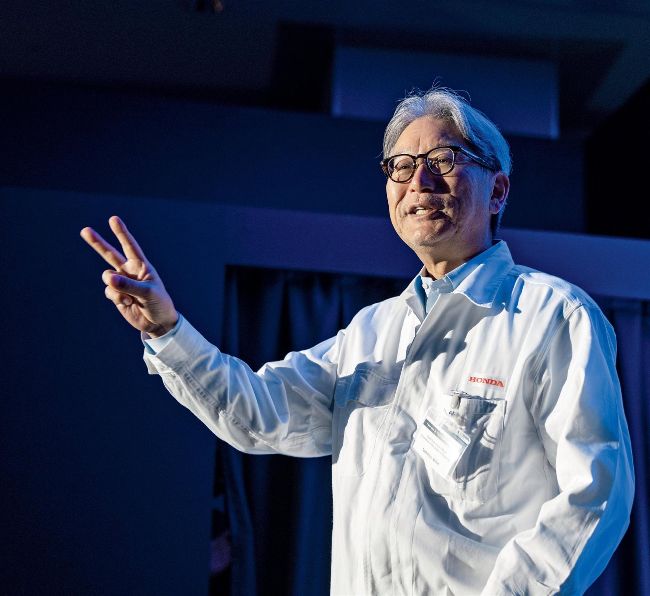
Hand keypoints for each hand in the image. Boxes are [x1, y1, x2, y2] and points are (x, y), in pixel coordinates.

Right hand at [81, 216, 178, 336]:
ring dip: (117, 288)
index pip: (130, 246)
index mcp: (141, 265)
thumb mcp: (148, 293)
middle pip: (110, 254)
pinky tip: (129, 304)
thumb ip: (129, 284)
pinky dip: (117, 298)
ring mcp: (121, 282)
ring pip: (107, 277)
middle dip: (97, 243)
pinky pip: (109, 291)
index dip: (121, 233)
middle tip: (85, 230)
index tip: (113, 219)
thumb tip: (108, 277)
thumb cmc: (159, 303)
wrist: (157, 322)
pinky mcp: (116, 294)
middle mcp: (129, 271)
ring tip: (131, 298)